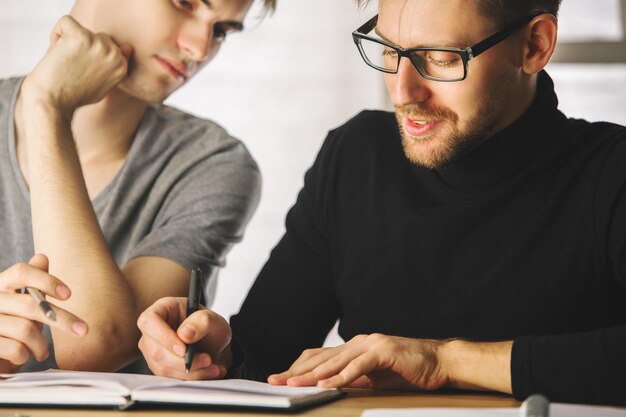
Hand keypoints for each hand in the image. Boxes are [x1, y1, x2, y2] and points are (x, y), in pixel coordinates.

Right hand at [0, 254, 87, 372]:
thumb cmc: (12, 324)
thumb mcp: (24, 302)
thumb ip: (33, 282)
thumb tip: (42, 258)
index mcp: (1, 284)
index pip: (22, 271)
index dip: (47, 281)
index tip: (68, 294)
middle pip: (31, 304)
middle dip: (62, 319)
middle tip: (83, 330)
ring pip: (25, 330)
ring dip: (41, 344)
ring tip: (42, 351)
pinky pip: (16, 349)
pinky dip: (26, 356)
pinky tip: (24, 356)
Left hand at [21, 15, 132, 115]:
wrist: (54, 102)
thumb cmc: (74, 96)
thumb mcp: (103, 84)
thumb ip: (115, 66)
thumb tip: (128, 48)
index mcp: (122, 66)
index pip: (108, 47)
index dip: (91, 57)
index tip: (82, 72)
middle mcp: (115, 55)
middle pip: (97, 36)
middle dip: (82, 48)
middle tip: (73, 68)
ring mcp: (99, 45)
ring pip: (81, 29)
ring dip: (68, 43)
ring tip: (64, 63)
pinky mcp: (80, 37)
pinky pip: (66, 22)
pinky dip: (56, 34)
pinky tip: (56, 52)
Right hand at [137, 297, 232, 379]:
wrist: (216, 345)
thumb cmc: (210, 327)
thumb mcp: (214, 320)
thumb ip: (202, 322)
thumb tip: (184, 333)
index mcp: (162, 309)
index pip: (149, 321)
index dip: (163, 336)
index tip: (184, 349)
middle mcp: (153, 330)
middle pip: (155, 350)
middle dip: (183, 361)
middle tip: (207, 360)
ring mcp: (153, 350)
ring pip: (163, 367)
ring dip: (191, 372)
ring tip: (213, 367)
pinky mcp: (159, 366)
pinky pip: (170, 378)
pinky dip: (192, 377)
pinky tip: (209, 371)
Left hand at [268, 333, 448, 389]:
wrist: (438, 362)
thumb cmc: (408, 371)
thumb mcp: (375, 379)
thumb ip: (354, 379)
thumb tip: (330, 387)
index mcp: (356, 347)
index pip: (321, 357)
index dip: (299, 368)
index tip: (280, 379)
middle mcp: (360, 341)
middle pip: (322, 357)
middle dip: (297, 371)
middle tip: (276, 381)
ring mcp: (371, 344)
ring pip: (335, 360)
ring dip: (313, 374)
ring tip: (294, 383)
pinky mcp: (383, 351)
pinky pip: (358, 366)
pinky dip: (340, 376)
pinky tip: (326, 385)